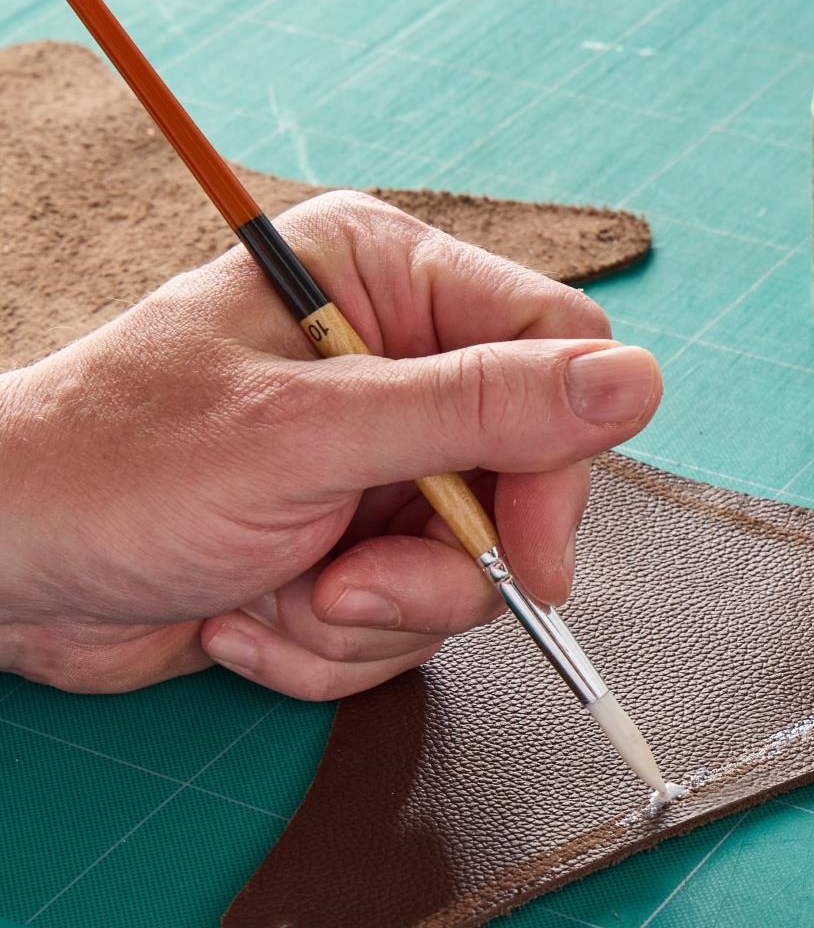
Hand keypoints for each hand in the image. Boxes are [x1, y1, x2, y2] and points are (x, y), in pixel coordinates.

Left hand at [0, 192, 661, 697]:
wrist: (3, 571)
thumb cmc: (115, 467)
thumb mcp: (305, 435)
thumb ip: (476, 410)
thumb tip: (637, 382)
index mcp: (388, 284)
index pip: (554, 354)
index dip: (557, 461)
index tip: (527, 554)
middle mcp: (396, 368)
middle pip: (524, 479)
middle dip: (439, 567)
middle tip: (354, 592)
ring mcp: (377, 465)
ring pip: (465, 568)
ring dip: (369, 615)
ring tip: (274, 597)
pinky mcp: (353, 546)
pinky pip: (404, 619)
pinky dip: (329, 644)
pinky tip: (247, 614)